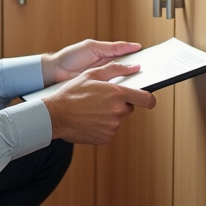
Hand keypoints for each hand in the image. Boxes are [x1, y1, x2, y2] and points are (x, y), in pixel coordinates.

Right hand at [41, 61, 155, 144]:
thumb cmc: (72, 94)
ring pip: (117, 119)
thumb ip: (115, 69)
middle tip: (101, 101)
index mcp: (117, 94)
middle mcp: (117, 111)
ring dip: (109, 115)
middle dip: (119, 104)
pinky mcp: (105, 137)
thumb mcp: (91, 75)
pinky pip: (109, 130)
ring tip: (91, 110)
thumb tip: (134, 67)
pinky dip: (102, 126)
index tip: (148, 100)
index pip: (146, 99)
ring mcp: (112, 126)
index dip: (149, 99)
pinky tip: (89, 120)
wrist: (56, 115)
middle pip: (128, 108)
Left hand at [42, 40, 140, 85]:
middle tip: (149, 75)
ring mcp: (104, 81)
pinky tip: (125, 94)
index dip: (141, 59)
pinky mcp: (100, 91)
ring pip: (122, 83)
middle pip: (128, 72)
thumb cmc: (71, 56)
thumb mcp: (93, 47)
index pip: (129, 57)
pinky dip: (119, 94)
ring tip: (140, 85)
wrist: (55, 72)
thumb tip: (135, 46)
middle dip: (138, 74)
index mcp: (108, 56)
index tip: (153, 62)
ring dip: (130, 85)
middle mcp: (108, 69)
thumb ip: (113, 48)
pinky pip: (113, 93)